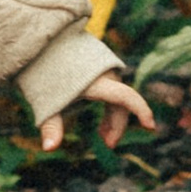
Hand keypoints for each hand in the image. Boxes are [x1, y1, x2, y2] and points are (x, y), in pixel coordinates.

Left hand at [40, 69, 154, 152]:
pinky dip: (109, 107)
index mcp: (95, 80)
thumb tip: (49, 149)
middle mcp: (105, 73)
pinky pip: (113, 90)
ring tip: (102, 137)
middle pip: (120, 103)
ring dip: (113, 119)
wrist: (40, 43)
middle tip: (107, 145)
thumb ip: (51, 125)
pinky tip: (101, 125)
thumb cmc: (41, 72)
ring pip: (117, 97)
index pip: (125, 96)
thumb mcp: (45, 101)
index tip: (150, 126)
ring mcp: (104, 69)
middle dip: (117, 126)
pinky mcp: (101, 68)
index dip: (140, 110)